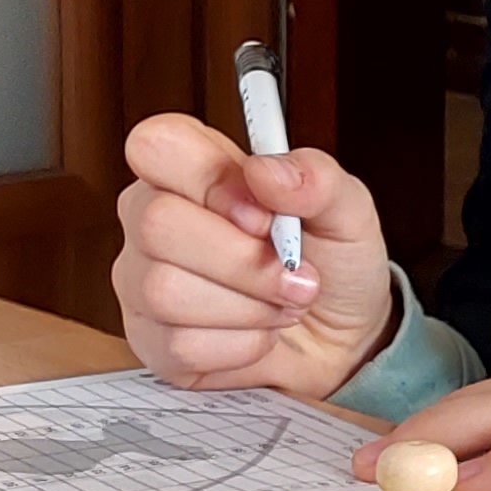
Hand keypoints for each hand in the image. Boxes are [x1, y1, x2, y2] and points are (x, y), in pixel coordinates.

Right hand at [113, 112, 392, 398]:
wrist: (342, 340)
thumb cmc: (333, 266)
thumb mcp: (348, 210)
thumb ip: (317, 178)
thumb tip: (266, 171)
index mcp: (190, 171)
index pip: (155, 145)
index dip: (210, 180)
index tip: (262, 213)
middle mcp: (152, 222)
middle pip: (156, 224)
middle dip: (243, 260)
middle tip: (292, 270)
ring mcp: (143, 285)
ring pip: (166, 291)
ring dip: (249, 306)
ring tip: (281, 303)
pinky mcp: (153, 344)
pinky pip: (180, 345)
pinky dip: (242, 344)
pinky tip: (258, 332)